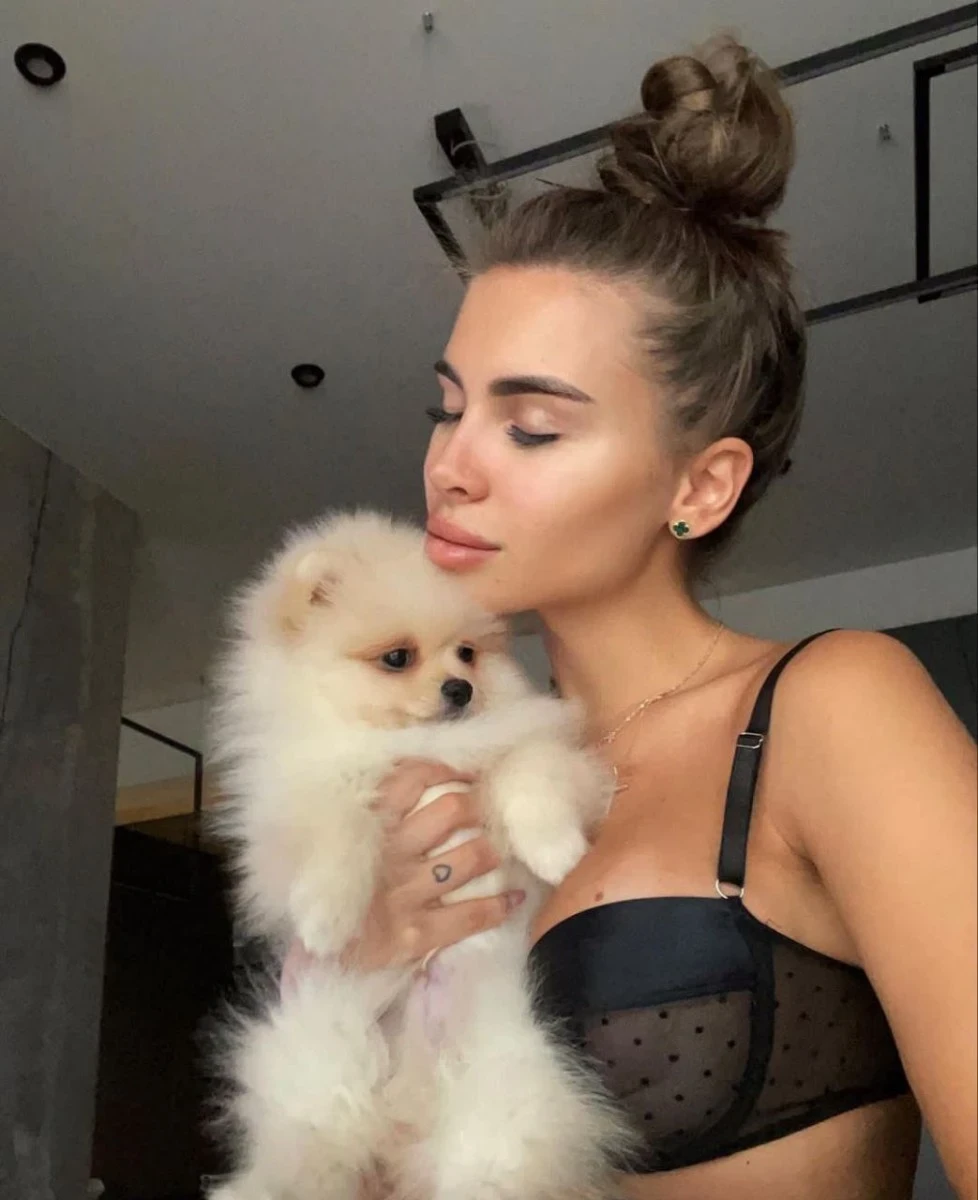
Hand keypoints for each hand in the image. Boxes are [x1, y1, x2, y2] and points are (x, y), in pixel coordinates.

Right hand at [297, 760, 523, 975]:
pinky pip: (470, 915)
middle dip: (478, 804)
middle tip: (488, 808)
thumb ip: (368, 816)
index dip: (445, 769)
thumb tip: (408, 777)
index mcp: (367, 827)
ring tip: (504, 848)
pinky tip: (515, 898)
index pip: (411, 780)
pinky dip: (499, 906)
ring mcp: (405, 895)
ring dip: (494, 850)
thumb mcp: (337, 844)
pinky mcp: (415, 935)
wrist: (307, 956)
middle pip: (451, 811)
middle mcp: (391, 855)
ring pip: (469, 858)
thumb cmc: (327, 893)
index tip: (464, 771)